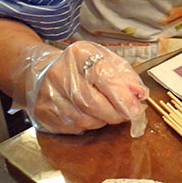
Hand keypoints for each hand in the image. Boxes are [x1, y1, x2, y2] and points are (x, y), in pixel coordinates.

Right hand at [13, 41, 147, 134]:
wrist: (41, 72)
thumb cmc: (80, 66)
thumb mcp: (105, 60)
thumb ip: (125, 76)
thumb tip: (140, 95)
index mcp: (79, 54)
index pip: (103, 76)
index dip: (123, 96)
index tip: (136, 108)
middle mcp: (59, 74)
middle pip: (92, 102)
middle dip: (116, 113)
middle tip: (128, 115)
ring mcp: (49, 96)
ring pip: (85, 119)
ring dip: (104, 120)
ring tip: (110, 112)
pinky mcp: (44, 115)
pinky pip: (75, 128)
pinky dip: (90, 125)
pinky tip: (93, 115)